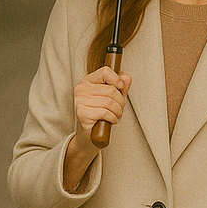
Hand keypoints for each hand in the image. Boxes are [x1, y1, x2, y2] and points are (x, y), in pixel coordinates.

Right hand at [63, 66, 131, 192]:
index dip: (117, 79)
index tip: (121, 88)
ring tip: (115, 115)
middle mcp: (81, 89)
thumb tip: (126, 78)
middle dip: (120, 101)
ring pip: (109, 101)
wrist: (90, 136)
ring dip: (117, 111)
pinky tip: (111, 120)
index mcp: (88, 81)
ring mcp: (80, 101)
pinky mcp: (81, 113)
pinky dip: (113, 118)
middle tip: (119, 109)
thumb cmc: (101, 115)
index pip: (105, 71)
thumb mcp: (114, 98)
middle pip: (110, 90)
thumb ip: (120, 87)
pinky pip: (104, 112)